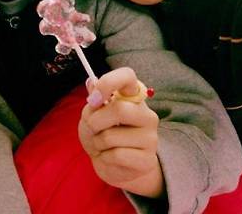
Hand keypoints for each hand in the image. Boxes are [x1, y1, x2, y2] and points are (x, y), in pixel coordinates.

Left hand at [78, 67, 163, 197]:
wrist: (110, 165)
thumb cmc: (101, 133)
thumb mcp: (91, 115)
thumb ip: (94, 100)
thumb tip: (91, 82)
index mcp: (132, 98)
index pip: (128, 76)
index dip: (109, 82)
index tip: (94, 98)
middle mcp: (146, 114)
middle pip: (119, 109)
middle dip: (95, 122)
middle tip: (93, 129)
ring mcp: (150, 138)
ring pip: (112, 136)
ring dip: (98, 142)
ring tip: (103, 145)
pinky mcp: (148, 160)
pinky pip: (117, 155)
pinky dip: (104, 157)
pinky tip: (109, 158)